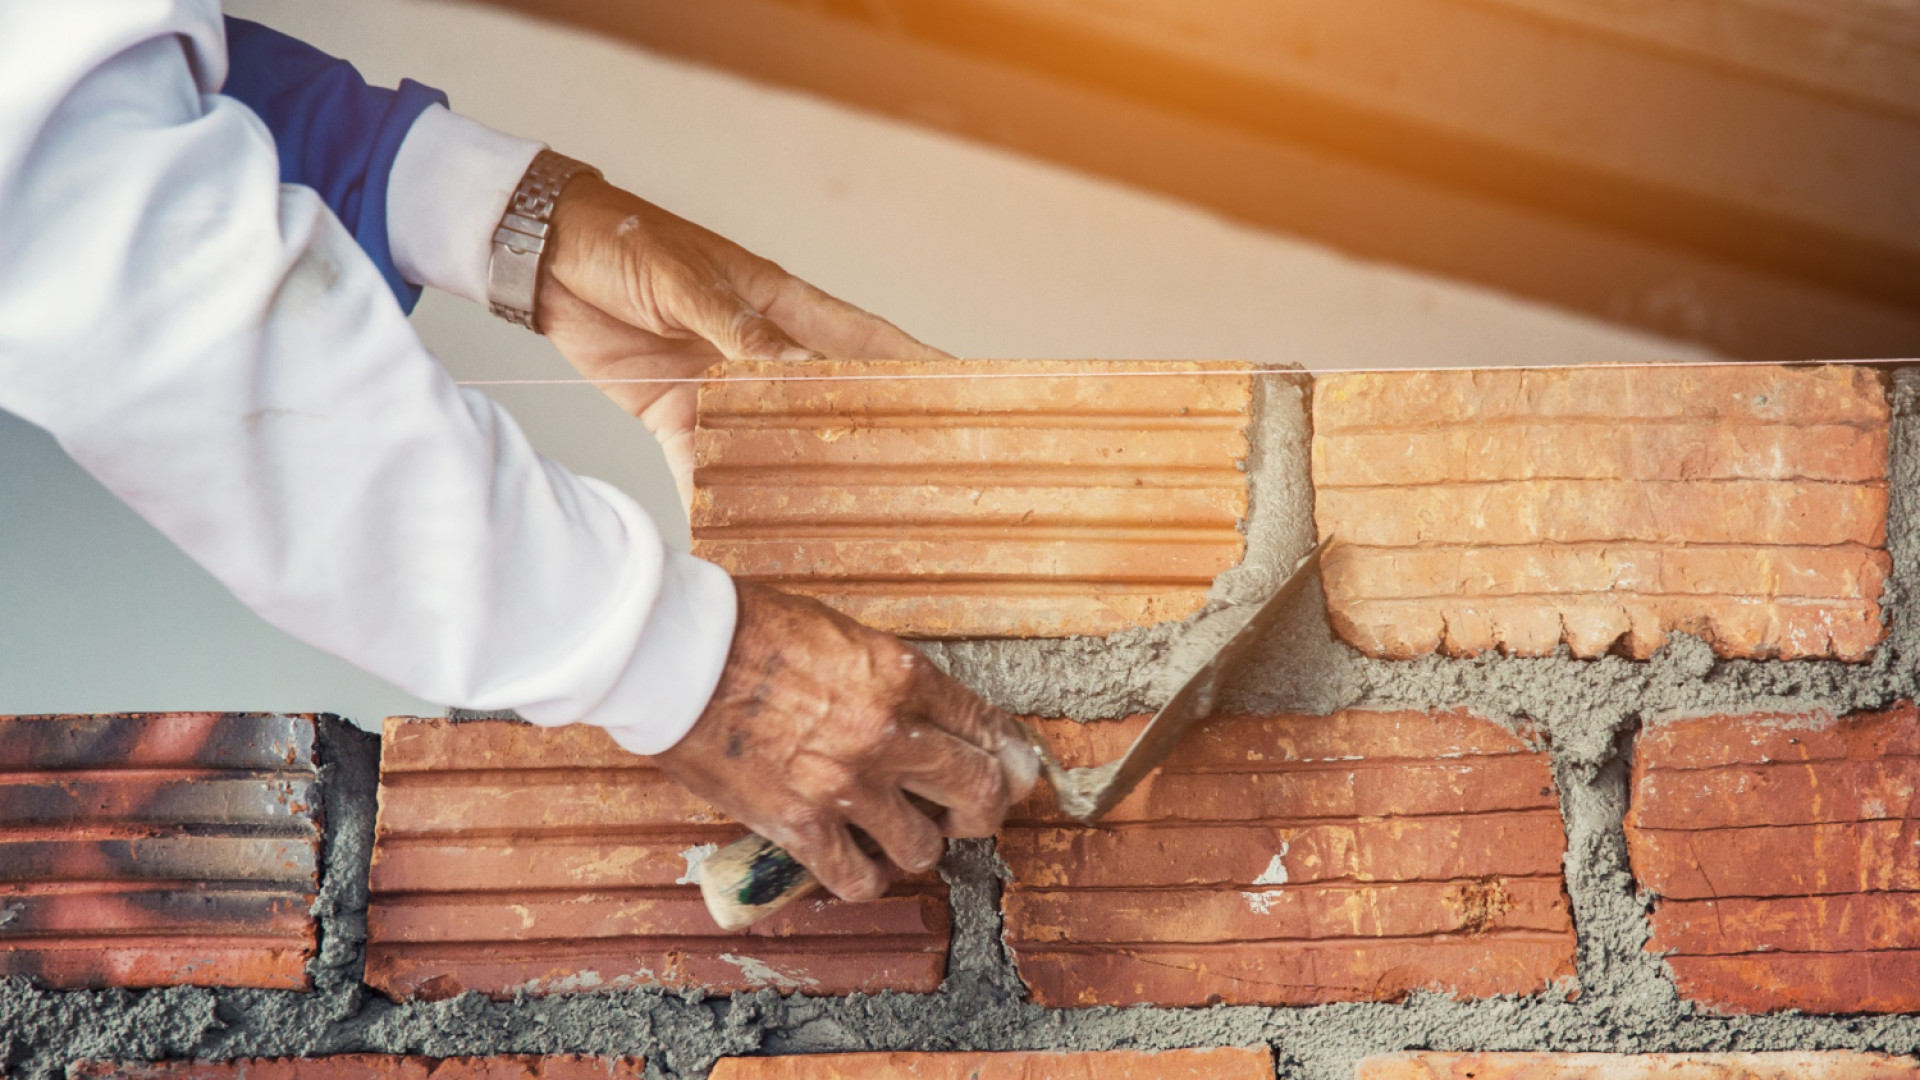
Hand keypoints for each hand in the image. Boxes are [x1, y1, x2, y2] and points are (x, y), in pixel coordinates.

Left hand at [539, 176, 945, 505]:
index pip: (870, 343)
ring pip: (781, 448)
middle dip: (876, 447)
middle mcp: (765, 357)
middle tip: (922, 494)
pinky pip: (708, 474)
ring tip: (847, 535)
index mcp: (785, 308)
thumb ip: (741, 329)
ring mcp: (724, 393)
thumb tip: (801, 372)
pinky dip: (723, 509)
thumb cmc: (621, 242)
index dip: (922, 371)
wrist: (538, 256)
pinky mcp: (676, 420)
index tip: (970, 403)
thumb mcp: (684, 281)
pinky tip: (746, 547)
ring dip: (807, 486)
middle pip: (835, 408)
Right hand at [653, 583, 1039, 901]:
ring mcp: (846, 784)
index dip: (1009, 758)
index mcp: (902, 674)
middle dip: (983, 809)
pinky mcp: (800, 824)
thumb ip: (892, 678)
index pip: (988, 726)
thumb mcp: (842, 634)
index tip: (1010, 772)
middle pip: (980, 792)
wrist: (676, 655)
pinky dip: (866, 878)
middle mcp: (888, 732)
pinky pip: (859, 879)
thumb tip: (928, 717)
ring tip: (897, 835)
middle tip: (964, 813)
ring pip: (925, 847)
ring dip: (917, 845)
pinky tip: (857, 862)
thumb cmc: (748, 631)